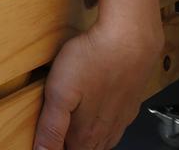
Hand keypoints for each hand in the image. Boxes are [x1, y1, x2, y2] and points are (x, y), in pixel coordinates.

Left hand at [33, 22, 160, 149]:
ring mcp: (120, 118)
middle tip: (56, 136)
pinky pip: (114, 125)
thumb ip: (51, 128)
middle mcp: (106, 131)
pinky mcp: (128, 103)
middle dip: (68, 144)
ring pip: (101, 141)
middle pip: (84, 149)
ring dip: (86, 140)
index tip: (47, 141)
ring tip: (71, 135)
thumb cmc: (94, 60)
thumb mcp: (59, 93)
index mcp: (87, 133)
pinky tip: (97, 119)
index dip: (54, 148)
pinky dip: (102, 128)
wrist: (131, 39)